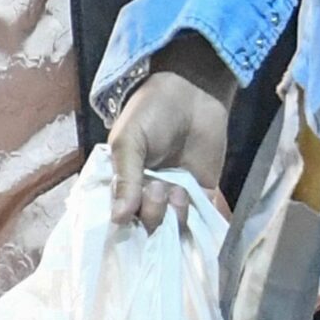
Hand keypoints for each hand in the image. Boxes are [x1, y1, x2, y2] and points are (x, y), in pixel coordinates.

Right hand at [108, 36, 233, 229]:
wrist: (192, 92)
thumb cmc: (152, 112)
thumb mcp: (129, 141)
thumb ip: (126, 179)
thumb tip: (118, 219)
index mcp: (122, 183)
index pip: (118, 217)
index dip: (122, 221)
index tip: (127, 214)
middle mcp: (146, 195)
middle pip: (145, 226)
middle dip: (150, 214)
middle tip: (156, 188)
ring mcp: (174, 197)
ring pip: (171, 228)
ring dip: (172, 216)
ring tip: (176, 191)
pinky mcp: (201, 194)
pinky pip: (196, 220)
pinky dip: (192, 217)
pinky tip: (187, 195)